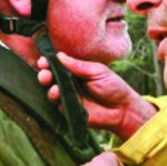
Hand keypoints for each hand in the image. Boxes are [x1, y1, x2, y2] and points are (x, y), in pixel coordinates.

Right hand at [37, 52, 155, 139]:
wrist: (123, 109)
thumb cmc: (113, 87)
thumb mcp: (97, 71)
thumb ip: (78, 65)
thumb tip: (59, 55)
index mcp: (75, 71)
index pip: (58, 65)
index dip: (49, 62)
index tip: (44, 60)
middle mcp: (69, 83)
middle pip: (51, 77)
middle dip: (44, 73)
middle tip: (43, 71)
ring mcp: (68, 97)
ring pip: (51, 90)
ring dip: (47, 85)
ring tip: (48, 81)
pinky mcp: (69, 110)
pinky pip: (57, 104)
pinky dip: (55, 98)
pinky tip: (56, 92)